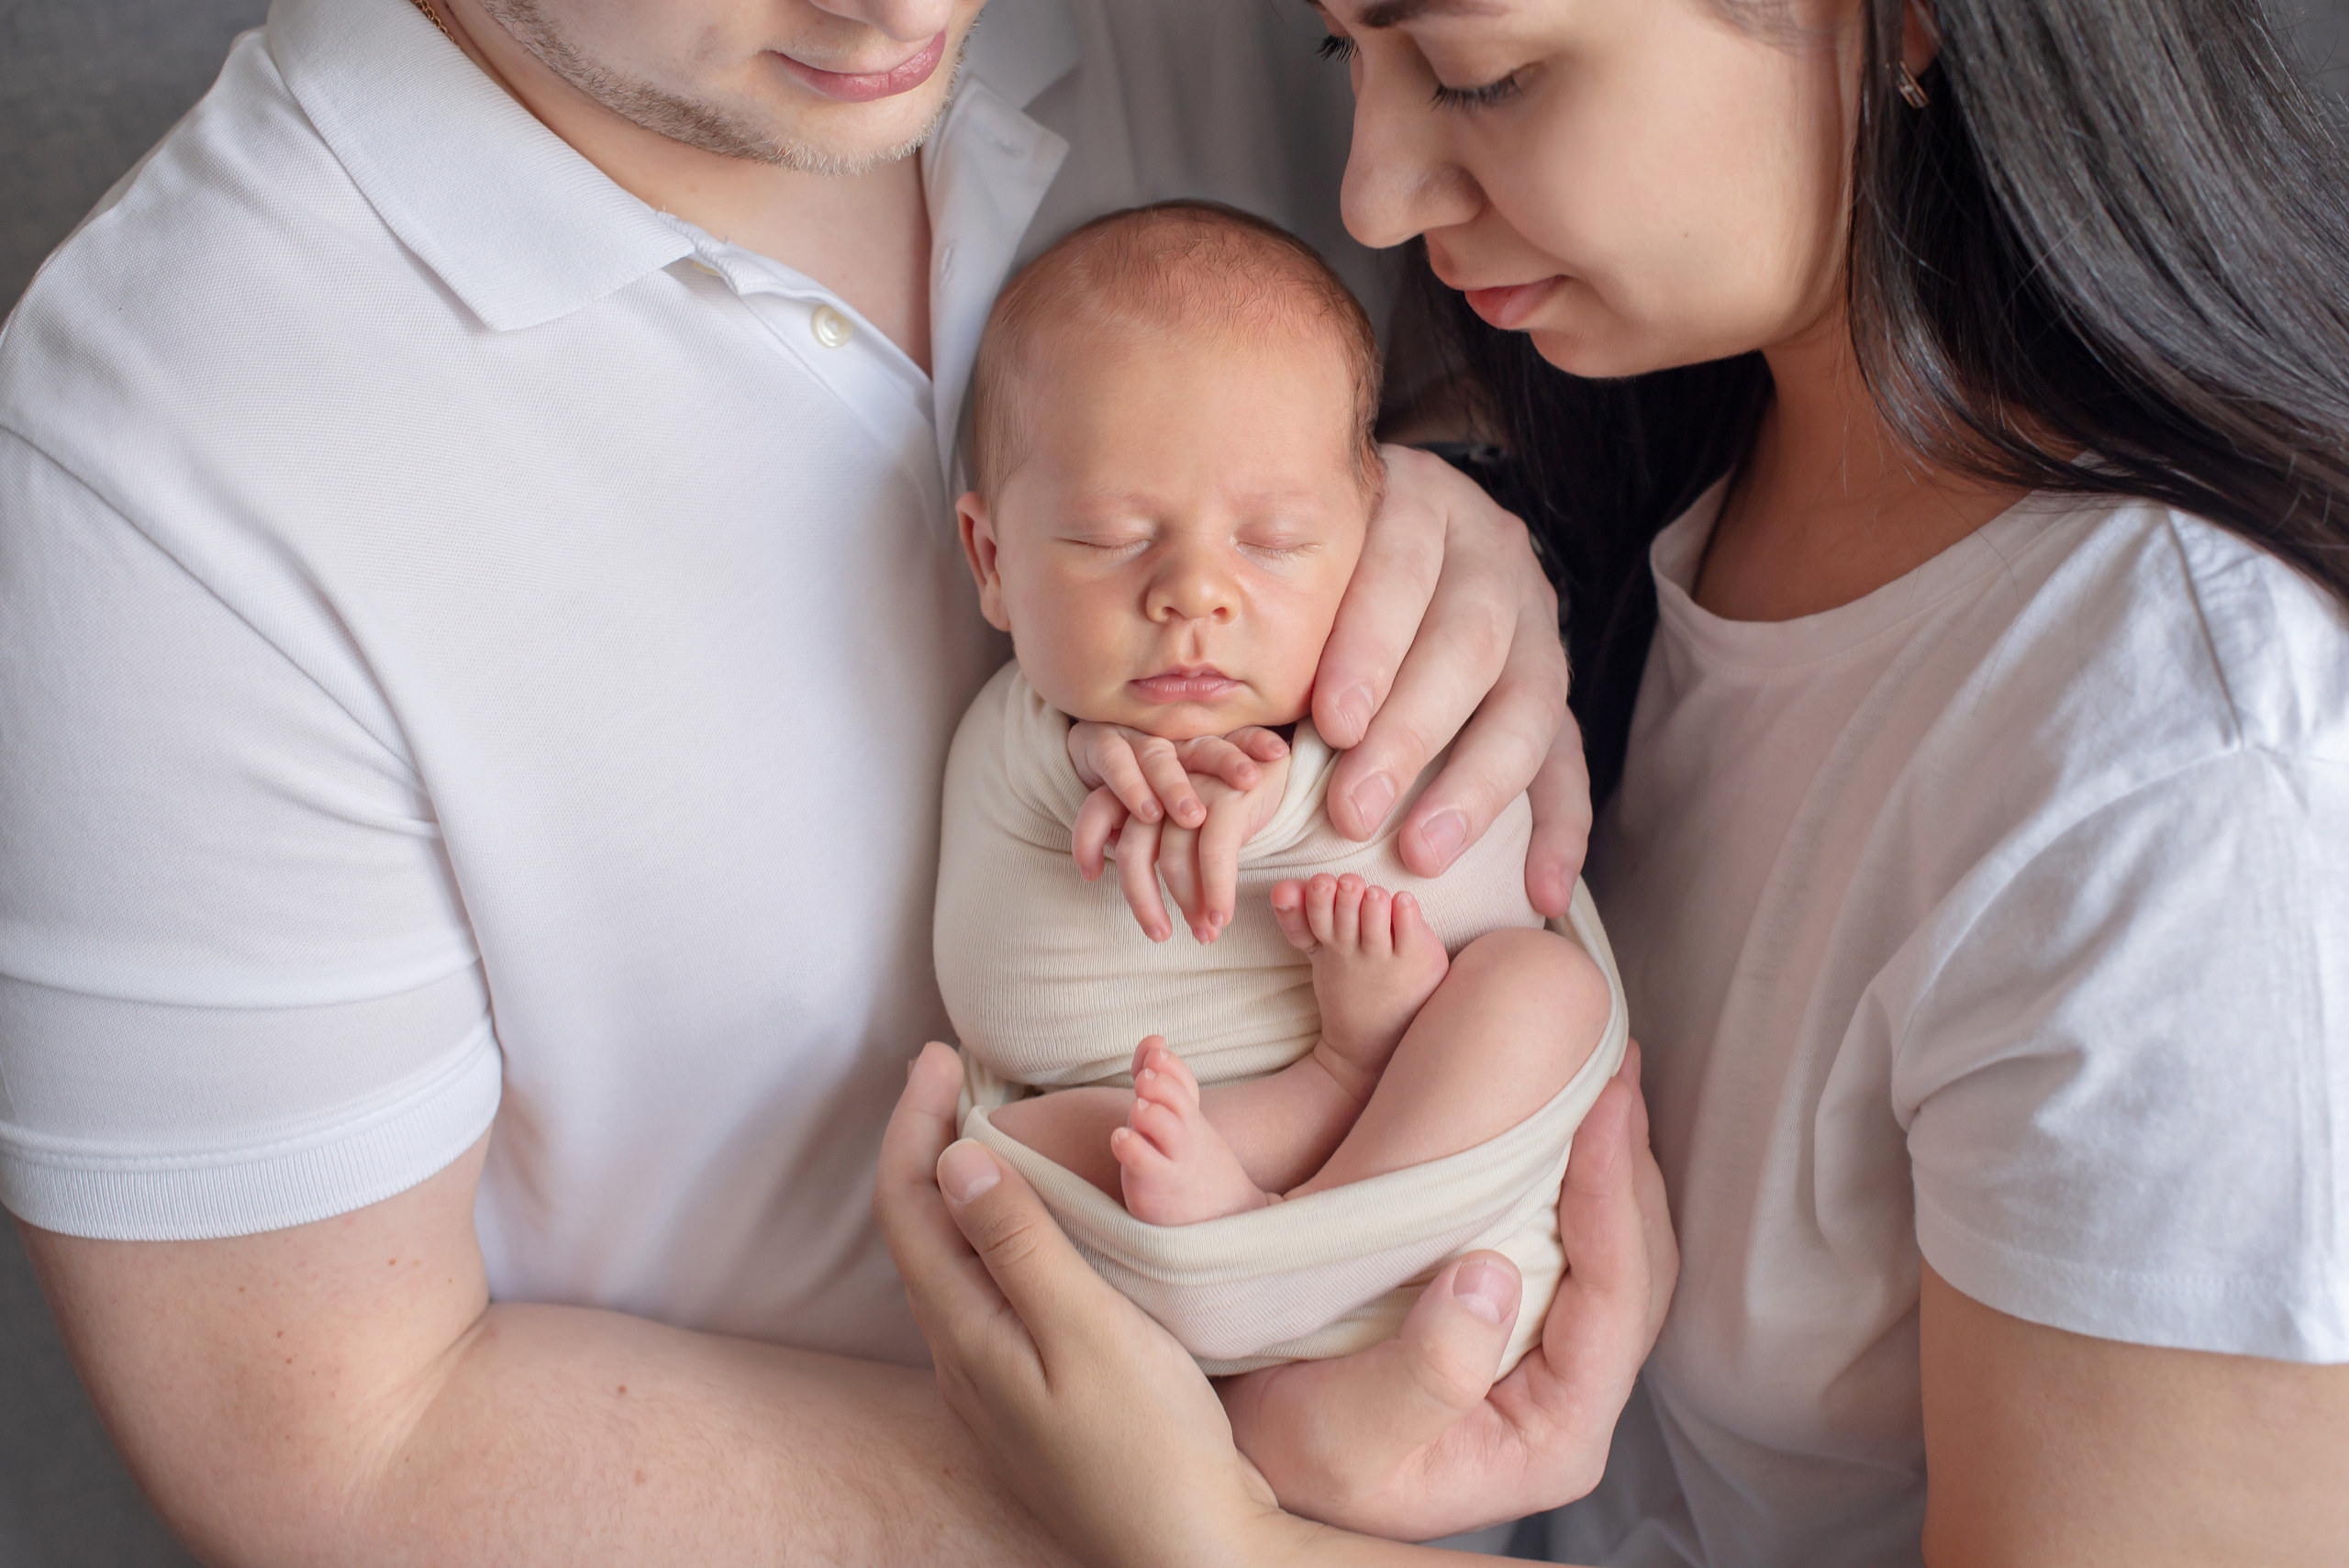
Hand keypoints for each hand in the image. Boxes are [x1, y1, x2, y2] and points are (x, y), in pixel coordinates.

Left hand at [876, 1042, 1313, 1567]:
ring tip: (985, 1126)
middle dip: (927, 1142)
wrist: (1192, 1555)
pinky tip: (1031, 1223)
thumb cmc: (1151, 1446)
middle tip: (953, 1071)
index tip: (939, 1054)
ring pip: (952, 1263)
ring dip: (957, 1186)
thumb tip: (955, 1160)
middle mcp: (963, 1361)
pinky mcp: (1032, 1400)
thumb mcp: (1088, 1331)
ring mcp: (996, 1387)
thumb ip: (1020, 1245)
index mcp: (966, 1336)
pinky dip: (994, 1230)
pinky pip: (988, 1293)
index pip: (909, 1206)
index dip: (915, 1122)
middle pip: (918, 1230)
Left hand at [1068, 723, 1292, 942]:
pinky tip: (1220, 916)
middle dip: (1143, 899)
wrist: (1279, 762)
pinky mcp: (1227, 800)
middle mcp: (1162, 786)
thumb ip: (1159, 838)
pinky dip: (1216, 892)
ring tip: (1205, 932)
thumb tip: (1142, 887)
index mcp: (1143, 784)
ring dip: (1188, 904)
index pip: (1097, 809)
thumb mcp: (1185, 812)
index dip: (1085, 842)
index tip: (1089, 877)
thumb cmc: (1226, 797)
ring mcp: (1194, 793)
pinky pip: (1213, 856)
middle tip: (1159, 934)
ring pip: (1173, 860)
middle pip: (1132, 850)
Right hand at [1219, 1042, 1675, 1539]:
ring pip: (1614, 1252)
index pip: (1612, 1305)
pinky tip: (1563, 1121)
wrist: (1258, 1451)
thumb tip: (1490, 1279)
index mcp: (1554, 1437)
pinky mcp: (1521, 1328)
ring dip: (1611, 1162)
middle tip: (1616, 1067)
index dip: (1612, 1200)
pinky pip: (1574, 1244)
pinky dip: (1574, 1177)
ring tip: (1605, 1075)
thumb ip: (1425, 1373)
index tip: (1603, 1110)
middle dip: (1628, 1164)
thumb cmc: (1296, 1454)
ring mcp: (1552, 1365)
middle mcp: (1571, 1403)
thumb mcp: (1343, 1433)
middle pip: (1635, 1270)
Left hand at [1316, 445, 1586, 915]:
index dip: (1370, 651)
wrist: (1409, 522)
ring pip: (1527, 701)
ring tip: (1423, 852)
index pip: (1401, 571)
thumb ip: (1289, 609)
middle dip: (1410, 733)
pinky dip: (1560, 830)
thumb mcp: (1307, 551)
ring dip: (1474, 785)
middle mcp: (1493, 553)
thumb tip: (1228, 707)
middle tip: (1354, 809)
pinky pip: (1567, 756)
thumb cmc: (1324, 557)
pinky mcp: (1554, 682)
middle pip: (1467, 642)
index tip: (1332, 725)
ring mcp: (1536, 618)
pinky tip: (1543, 893)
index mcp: (1421, 503)